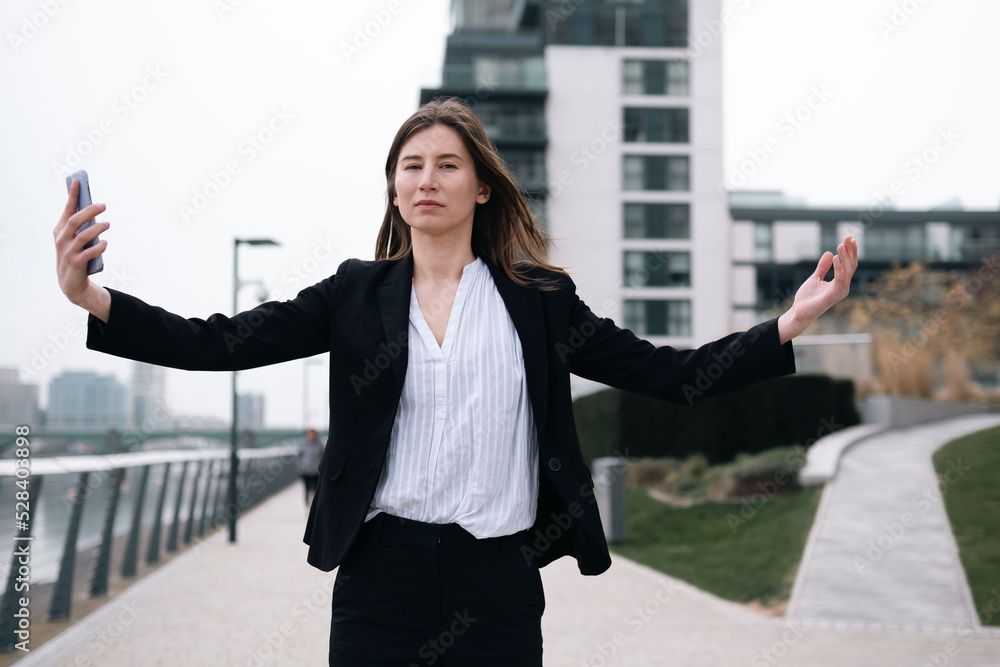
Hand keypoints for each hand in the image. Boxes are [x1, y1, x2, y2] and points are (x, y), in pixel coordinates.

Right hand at [54, 179, 110, 320]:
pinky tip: (105, 243)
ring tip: (107, 224)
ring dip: (98, 228)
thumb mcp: (74, 239)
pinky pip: (90, 252)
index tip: (77, 181)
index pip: (67, 209)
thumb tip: (94, 207)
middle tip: (104, 205)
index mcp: (60, 229)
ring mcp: (68, 251)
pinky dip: (99, 246)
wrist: (70, 282)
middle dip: (90, 211)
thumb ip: (81, 225)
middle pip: (76, 220)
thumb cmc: (75, 255)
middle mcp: (62, 238)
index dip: (72, 195)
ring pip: (84, 235)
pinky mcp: (76, 262)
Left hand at [778, 235, 857, 343]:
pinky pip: (839, 280)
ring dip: (845, 257)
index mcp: (840, 282)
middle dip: (850, 250)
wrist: (798, 312)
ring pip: (848, 271)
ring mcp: (840, 292)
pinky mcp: (833, 296)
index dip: (850, 251)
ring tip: (840, 244)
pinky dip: (838, 268)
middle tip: (848, 237)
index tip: (849, 238)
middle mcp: (843, 286)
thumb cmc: (807, 298)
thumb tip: (829, 253)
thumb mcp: (815, 278)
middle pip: (851, 265)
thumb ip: (822, 267)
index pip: (849, 264)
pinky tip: (835, 258)